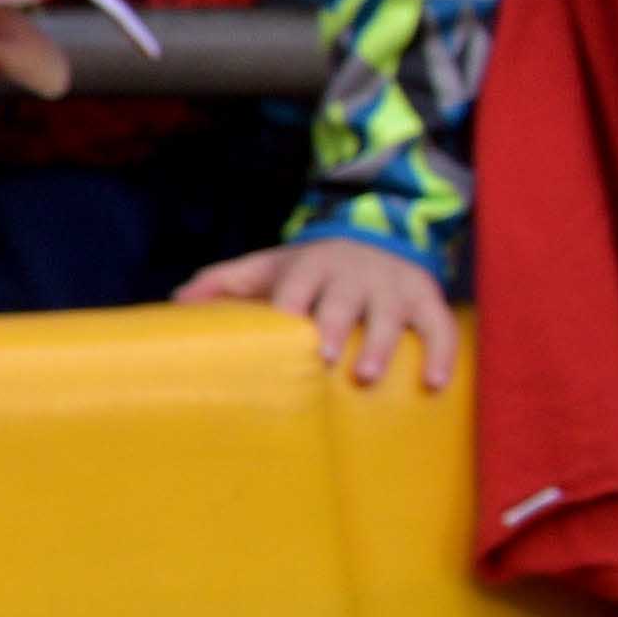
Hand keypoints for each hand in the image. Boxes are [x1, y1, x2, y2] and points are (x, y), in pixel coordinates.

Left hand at [182, 235, 460, 391]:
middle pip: (344, 301)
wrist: (377, 233)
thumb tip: (175, 302)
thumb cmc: (309, 267)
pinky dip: (442, 354)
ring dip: (382, 345)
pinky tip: (436, 383)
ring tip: (367, 375)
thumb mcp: (268, 266)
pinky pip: (440, 327)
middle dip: (335, 326)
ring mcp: (393, 287)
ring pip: (392, 316)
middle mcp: (354, 274)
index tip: (284, 328)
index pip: (297, 286)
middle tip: (323, 357)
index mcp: (311, 266)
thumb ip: (223, 282)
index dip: (290, 305)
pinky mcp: (427, 299)